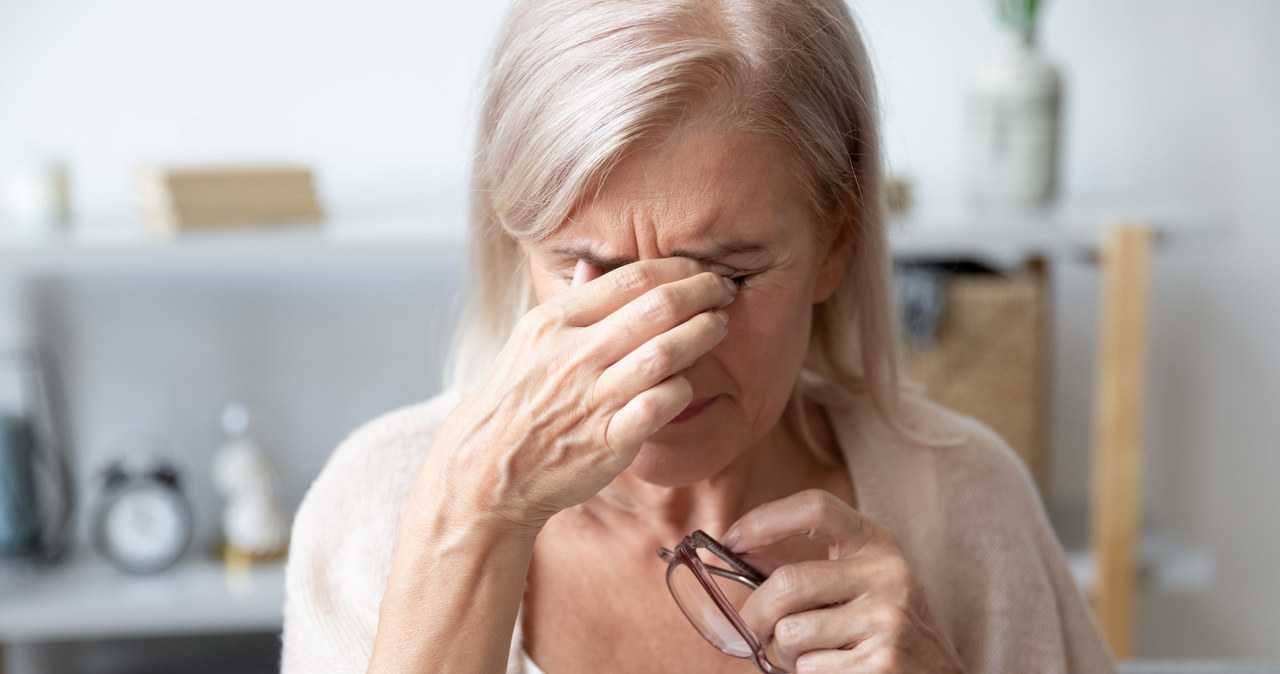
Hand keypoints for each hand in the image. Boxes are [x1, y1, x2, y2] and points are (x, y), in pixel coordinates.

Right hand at [424, 257, 736, 530]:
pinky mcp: (608, 440)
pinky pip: (660, 405)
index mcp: (553, 322)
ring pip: (665, 353)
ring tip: (719, 326)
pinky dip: (682, 389)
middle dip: (701, 292)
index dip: (676, 269)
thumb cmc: (514, 402)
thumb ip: (568, 304)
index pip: (629, 278)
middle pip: (656, 308)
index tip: (699, 269)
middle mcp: (573, 355)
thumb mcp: (527, 342)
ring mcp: (592, 398)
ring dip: (702, 334)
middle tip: (723, 290)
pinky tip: (688, 383)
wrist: (487, 471)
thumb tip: (592, 263)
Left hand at [723, 490, 963, 672]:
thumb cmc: (881, 624)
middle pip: (787, 582)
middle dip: (754, 613)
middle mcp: (887, 573)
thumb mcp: (856, 582)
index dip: (764, 519)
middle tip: (750, 629)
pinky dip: (808, 673)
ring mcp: (888, 619)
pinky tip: (835, 668)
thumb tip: (739, 553)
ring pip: (790, 632)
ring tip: (810, 652)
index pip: (815, 506)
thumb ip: (804, 568)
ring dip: (783, 652)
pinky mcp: (882, 662)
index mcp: (877, 542)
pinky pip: (809, 668)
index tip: (731, 539)